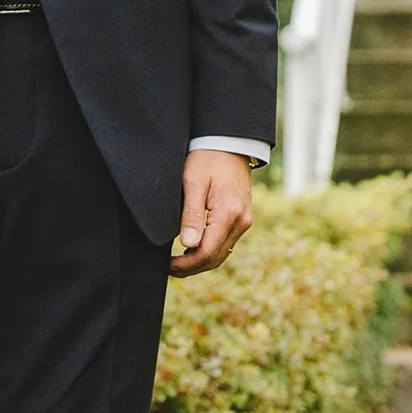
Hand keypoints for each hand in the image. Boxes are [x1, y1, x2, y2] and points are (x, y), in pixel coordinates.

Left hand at [169, 149, 253, 276]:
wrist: (228, 143)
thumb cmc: (206, 159)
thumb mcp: (193, 183)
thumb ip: (191, 214)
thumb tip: (188, 244)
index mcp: (229, 213)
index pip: (207, 252)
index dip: (186, 264)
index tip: (167, 265)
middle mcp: (241, 221)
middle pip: (216, 257)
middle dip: (191, 268)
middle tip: (168, 269)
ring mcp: (244, 221)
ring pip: (222, 253)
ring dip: (200, 263)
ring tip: (176, 264)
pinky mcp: (241, 218)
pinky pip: (225, 243)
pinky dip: (209, 252)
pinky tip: (191, 251)